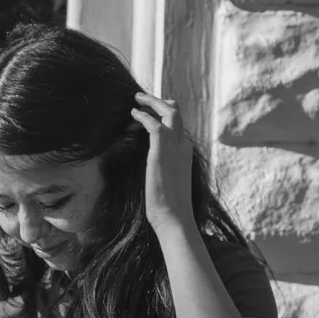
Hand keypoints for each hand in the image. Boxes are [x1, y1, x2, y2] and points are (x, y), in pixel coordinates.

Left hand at [132, 91, 195, 236]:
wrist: (174, 218)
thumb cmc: (169, 206)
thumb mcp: (167, 180)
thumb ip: (163, 166)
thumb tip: (152, 163)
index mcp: (185, 152)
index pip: (178, 124)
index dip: (164, 114)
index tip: (149, 112)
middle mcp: (183, 145)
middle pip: (176, 112)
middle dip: (159, 101)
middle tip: (141, 98)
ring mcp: (175, 147)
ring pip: (169, 111)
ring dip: (151, 102)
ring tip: (136, 100)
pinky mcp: (161, 152)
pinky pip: (154, 124)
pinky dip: (143, 116)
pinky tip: (132, 115)